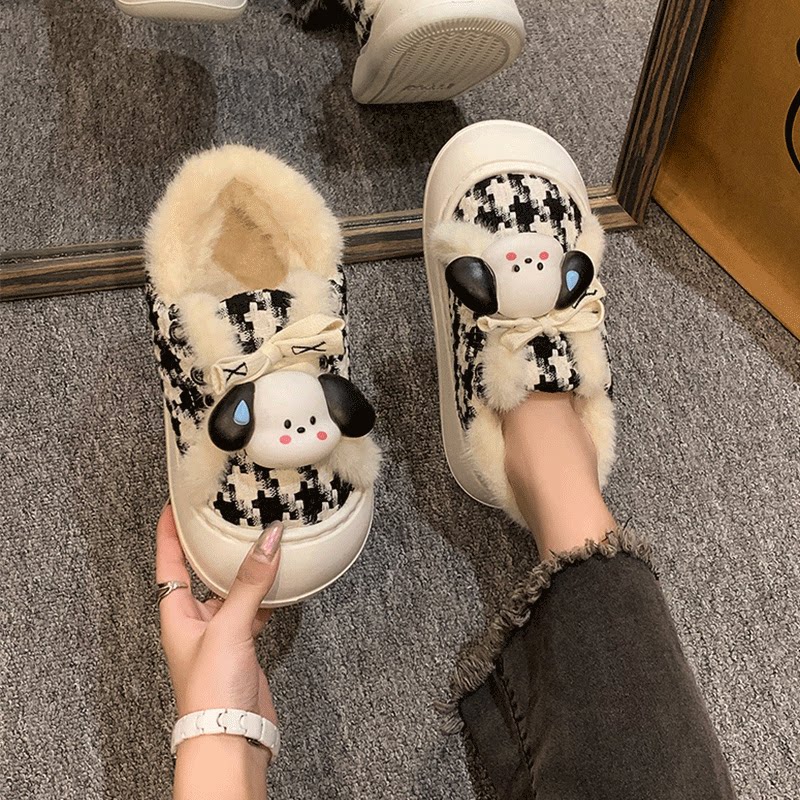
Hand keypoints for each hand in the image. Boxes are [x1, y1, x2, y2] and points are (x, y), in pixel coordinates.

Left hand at [156, 505, 282, 724]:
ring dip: (248, 570)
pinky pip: (255, 610)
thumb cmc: (210, 689)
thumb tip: (269, 539)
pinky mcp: (244, 647)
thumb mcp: (227, 627)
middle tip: (228, 514)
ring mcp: (221, 635)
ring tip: (263, 541)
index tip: (175, 504)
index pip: (169, 562)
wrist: (231, 737)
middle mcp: (196, 621)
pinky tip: (283, 582)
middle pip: (203, 573)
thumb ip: (250, 583)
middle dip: (214, 546)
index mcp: (176, 614)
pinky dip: (268, 595)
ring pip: (234, 590)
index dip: (169, 532)